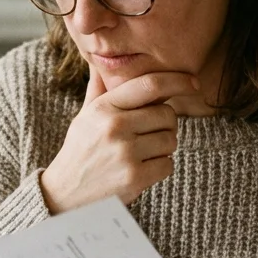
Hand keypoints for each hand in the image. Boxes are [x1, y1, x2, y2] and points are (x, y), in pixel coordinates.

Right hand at [39, 68, 195, 213]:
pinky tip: (141, 170)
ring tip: (141, 154)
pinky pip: (168, 164)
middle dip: (165, 124)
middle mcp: (114, 127)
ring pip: (170, 140)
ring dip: (162, 148)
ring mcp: (125, 153)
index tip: (193, 82)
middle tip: (148, 134)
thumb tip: (101, 61)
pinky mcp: (135, 177)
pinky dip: (160, 168)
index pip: (149, 85)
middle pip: (167, 114)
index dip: (177, 81)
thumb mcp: (84, 117)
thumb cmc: (80, 152)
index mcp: (104, 108)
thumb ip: (98, 89)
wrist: (64, 196)